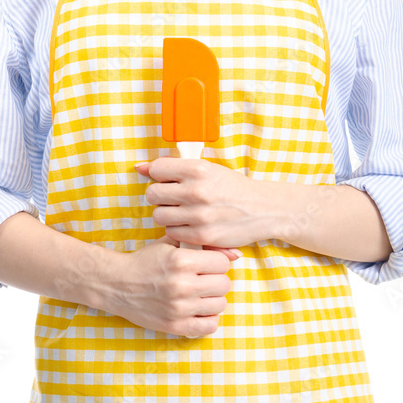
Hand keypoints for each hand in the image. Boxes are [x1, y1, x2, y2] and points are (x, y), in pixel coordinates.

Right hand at [103, 233, 239, 337]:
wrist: (116, 284)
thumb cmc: (146, 261)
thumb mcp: (171, 244)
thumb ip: (204, 245)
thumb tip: (237, 254)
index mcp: (181, 260)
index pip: (222, 263)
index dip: (216, 262)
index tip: (206, 264)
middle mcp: (181, 285)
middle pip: (224, 284)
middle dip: (216, 280)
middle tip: (203, 279)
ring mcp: (178, 308)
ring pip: (220, 304)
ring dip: (212, 298)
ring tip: (199, 294)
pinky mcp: (174, 326)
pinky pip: (209, 326)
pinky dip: (207, 318)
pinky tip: (197, 310)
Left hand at [136, 157, 277, 251]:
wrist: (263, 209)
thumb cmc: (232, 188)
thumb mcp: (207, 170)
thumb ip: (173, 168)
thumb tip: (139, 167)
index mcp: (197, 169)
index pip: (156, 169)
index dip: (160, 176)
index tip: (169, 181)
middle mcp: (196, 191)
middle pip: (152, 194)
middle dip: (160, 197)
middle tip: (174, 199)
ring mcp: (198, 215)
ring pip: (159, 216)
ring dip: (167, 215)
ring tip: (182, 212)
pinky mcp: (201, 235)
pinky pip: (172, 233)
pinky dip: (178, 230)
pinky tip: (191, 225)